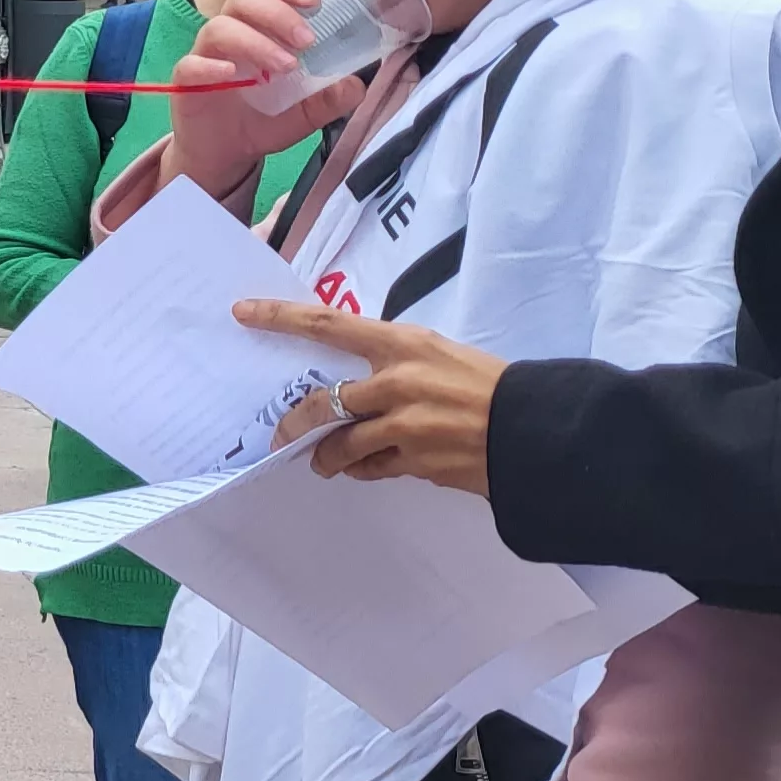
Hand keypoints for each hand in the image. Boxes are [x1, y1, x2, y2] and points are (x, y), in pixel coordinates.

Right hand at [165, 0, 362, 199]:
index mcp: (261, 27)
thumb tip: (358, 83)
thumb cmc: (265, 119)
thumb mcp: (309, 110)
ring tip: (285, 67)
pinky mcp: (187, 82)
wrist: (229, 155)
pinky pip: (191, 64)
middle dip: (278, 12)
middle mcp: (232, 32)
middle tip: (306, 40)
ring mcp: (206, 55)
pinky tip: (231, 75)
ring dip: (255, 41)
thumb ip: (333, 95)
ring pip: (220, 27)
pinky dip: (210, 65)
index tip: (315, 1)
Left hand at [234, 301, 504, 494]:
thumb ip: (394, 364)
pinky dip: (364, 469)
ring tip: (323, 461)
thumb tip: (354, 382)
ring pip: (341, 445)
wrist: (537, 429)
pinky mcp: (415, 462)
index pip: (328, 324)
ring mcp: (404, 425)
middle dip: (295, 425)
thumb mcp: (441, 356)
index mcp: (403, 344)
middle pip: (322, 403)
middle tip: (282, 436)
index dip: (280, 318)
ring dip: (326, 457)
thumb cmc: (491, 386)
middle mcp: (396, 382)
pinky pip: (371, 468)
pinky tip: (370, 466)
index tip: (243, 312)